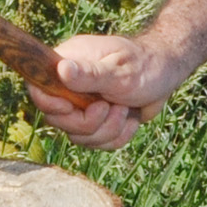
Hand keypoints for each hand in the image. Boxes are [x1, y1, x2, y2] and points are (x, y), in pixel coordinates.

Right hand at [27, 34, 177, 150]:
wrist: (168, 72)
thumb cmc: (145, 64)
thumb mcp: (119, 71)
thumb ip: (90, 74)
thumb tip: (61, 70)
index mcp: (68, 63)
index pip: (38, 88)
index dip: (50, 104)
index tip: (72, 106)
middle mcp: (69, 84)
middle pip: (57, 119)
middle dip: (87, 123)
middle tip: (109, 107)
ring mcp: (82, 104)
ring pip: (78, 136)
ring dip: (106, 131)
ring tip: (125, 111)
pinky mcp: (97, 121)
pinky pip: (96, 143)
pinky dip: (116, 137)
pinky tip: (131, 120)